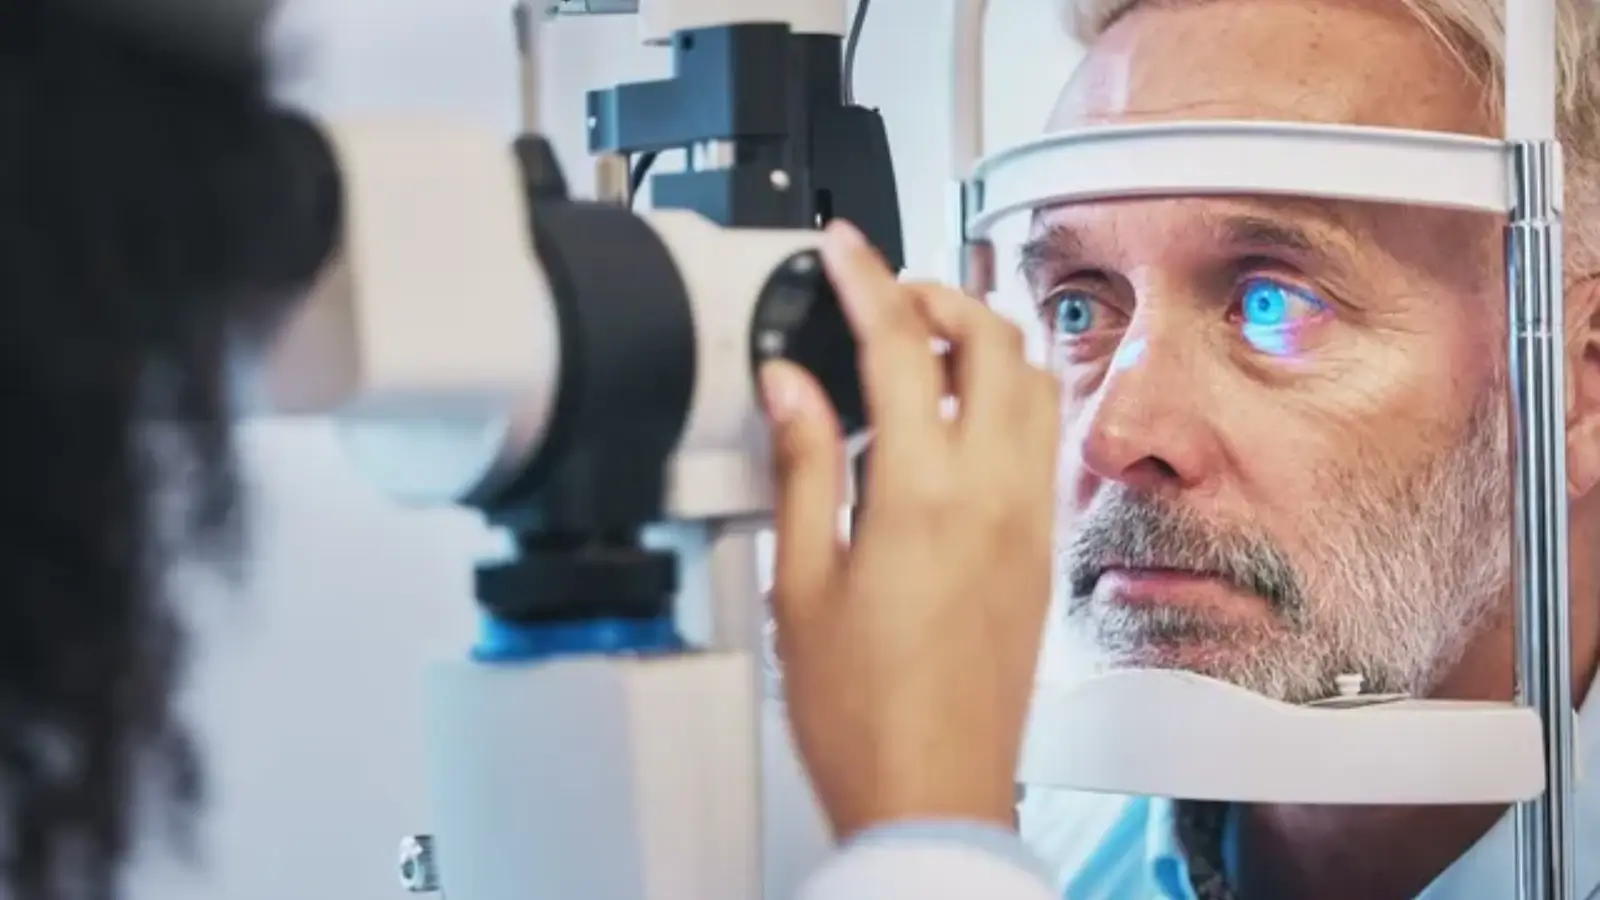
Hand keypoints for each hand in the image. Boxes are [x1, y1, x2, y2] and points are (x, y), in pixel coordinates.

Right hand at [760, 220, 1060, 839]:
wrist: (934, 793)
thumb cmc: (863, 713)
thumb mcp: (802, 581)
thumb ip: (802, 464)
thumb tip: (791, 384)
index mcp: (922, 494)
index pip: (900, 343)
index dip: (865, 277)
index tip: (842, 247)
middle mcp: (993, 495)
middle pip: (991, 339)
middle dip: (938, 291)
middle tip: (884, 291)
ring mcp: (1028, 521)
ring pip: (1031, 382)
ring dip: (982, 340)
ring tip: (921, 344)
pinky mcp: (1041, 551)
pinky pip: (1038, 439)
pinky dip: (1004, 398)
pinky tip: (956, 421)